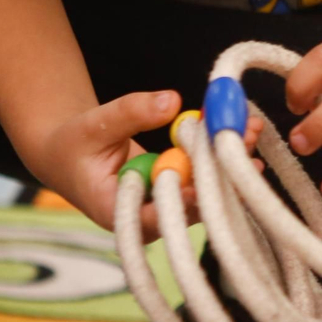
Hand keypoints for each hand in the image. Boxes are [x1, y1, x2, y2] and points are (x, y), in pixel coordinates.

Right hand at [35, 92, 261, 241]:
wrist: (69, 156)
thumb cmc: (74, 145)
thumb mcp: (94, 125)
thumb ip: (129, 113)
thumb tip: (172, 101)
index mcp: (118, 214)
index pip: (156, 217)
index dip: (183, 200)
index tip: (206, 181)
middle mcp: (149, 220)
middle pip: (191, 202)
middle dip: (219, 172)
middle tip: (246, 141)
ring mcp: (166, 209)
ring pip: (204, 189)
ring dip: (228, 160)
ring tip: (252, 129)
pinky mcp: (178, 193)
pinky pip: (203, 176)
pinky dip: (221, 154)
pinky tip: (244, 133)